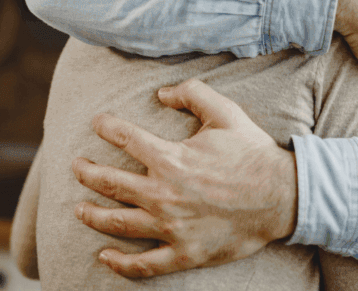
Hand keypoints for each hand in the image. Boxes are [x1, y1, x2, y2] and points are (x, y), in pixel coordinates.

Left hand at [72, 79, 296, 277]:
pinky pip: (143, 264)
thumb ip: (192, 94)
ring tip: (79, 208)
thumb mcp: (225, 112)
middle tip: (76, 166)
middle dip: (88, 173)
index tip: (97, 123)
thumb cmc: (252, 152)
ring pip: (118, 224)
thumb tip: (161, 92)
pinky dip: (120, 263)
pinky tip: (104, 257)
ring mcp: (171, 227)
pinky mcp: (184, 253)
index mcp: (171, 158)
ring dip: (93, 215)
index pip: (126, 139)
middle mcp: (163, 194)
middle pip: (111, 184)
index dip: (107, 128)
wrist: (281, 196)